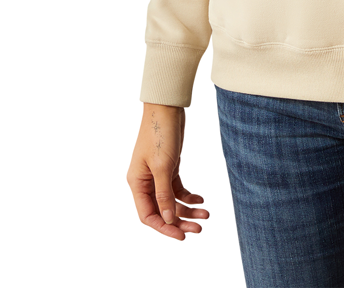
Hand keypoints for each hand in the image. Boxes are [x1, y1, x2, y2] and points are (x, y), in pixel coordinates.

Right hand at [127, 103, 209, 239]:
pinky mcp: (168, 167)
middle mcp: (145, 182)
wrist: (167, 108)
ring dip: (187, 210)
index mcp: (136, 184)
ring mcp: (157, 175)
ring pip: (171, 201)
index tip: (182, 236)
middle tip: (199, 229)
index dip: (164, 228)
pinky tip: (201, 200)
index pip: (148, 215)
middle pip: (161, 210)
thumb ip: (164, 194)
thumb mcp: (163, 166)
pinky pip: (177, 189)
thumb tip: (167, 219)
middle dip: (179, 221)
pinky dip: (188, 196)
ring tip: (206, 215)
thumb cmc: (160, 134)